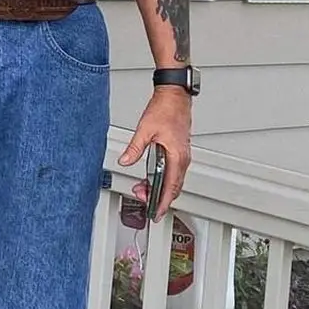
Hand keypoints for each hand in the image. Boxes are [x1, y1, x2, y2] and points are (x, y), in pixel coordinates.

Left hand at [119, 87, 191, 219]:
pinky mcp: (180, 151)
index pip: (170, 187)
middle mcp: (182, 158)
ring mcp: (182, 155)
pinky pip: (174, 172)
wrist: (175, 95)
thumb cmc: (165, 109)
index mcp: (176, 156)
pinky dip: (164, 178)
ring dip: (160, 188)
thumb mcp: (145, 130)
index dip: (162, 203)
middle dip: (158, 197)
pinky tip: (152, 177)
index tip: (155, 213)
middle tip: (142, 199)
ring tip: (143, 188)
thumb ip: (135, 148)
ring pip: (174, 180)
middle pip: (173, 188)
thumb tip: (125, 161)